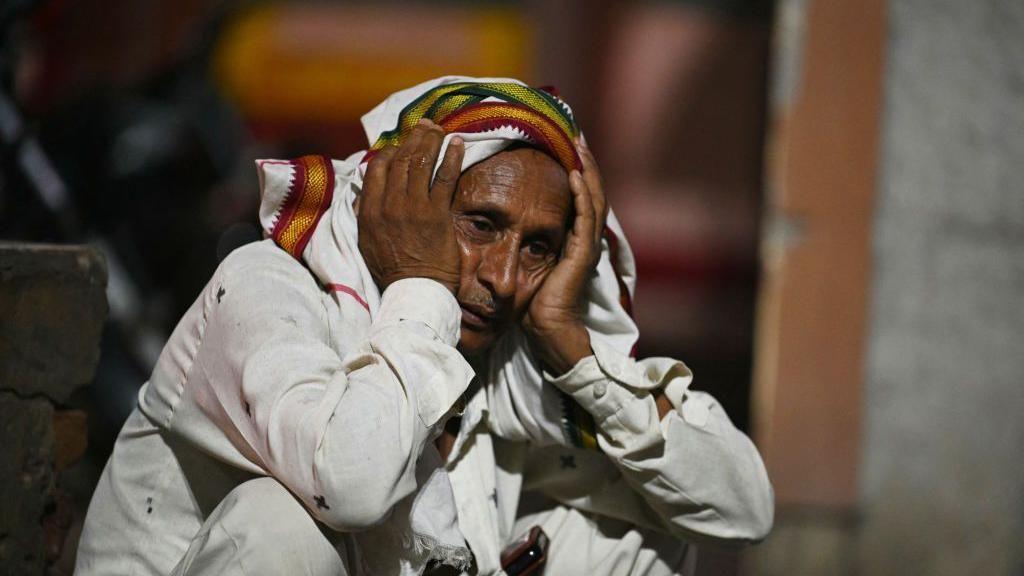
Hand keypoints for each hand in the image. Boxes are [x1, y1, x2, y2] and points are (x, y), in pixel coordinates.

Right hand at [358, 120, 464, 292]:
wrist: (414, 293)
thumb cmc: (392, 272)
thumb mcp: (367, 243)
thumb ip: (364, 216)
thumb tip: (363, 195)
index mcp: (369, 211)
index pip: (377, 168)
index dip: (390, 151)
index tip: (401, 146)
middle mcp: (389, 204)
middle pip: (401, 159)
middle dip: (414, 138)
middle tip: (425, 127)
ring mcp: (414, 208)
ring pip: (422, 162)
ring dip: (432, 141)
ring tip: (439, 129)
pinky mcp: (437, 214)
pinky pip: (445, 177)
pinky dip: (452, 157)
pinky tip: (458, 143)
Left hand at [523, 136, 607, 373]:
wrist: (548, 332)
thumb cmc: (533, 305)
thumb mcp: (526, 266)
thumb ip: (521, 243)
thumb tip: (495, 223)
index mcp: (572, 240)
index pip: (578, 198)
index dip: (575, 171)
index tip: (565, 145)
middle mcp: (583, 240)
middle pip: (590, 192)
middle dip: (585, 162)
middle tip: (576, 134)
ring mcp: (585, 247)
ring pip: (592, 199)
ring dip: (586, 171)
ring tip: (578, 145)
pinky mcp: (582, 256)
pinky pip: (585, 220)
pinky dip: (581, 196)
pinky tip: (574, 176)